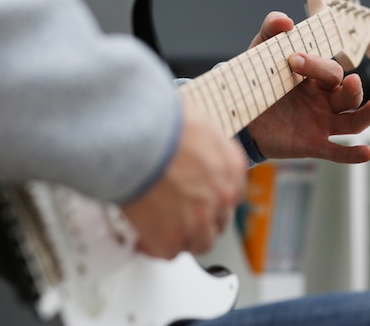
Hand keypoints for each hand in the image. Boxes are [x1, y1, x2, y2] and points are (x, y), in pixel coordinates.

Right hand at [121, 98, 246, 258]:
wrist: (137, 136)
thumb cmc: (158, 121)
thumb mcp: (192, 118)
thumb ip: (195, 135)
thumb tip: (182, 129)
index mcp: (231, 166)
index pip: (231, 192)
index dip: (211, 197)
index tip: (199, 197)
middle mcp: (222, 195)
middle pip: (218, 221)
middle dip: (199, 220)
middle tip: (179, 215)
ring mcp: (200, 219)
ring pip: (198, 242)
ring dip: (181, 237)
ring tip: (162, 229)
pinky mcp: (173, 237)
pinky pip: (167, 252)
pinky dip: (154, 246)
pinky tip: (143, 238)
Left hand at [247, 11, 369, 162]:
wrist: (238, 115)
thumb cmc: (256, 82)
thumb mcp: (260, 53)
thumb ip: (271, 31)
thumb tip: (286, 21)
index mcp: (315, 78)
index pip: (329, 70)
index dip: (316, 63)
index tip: (293, 58)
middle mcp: (324, 100)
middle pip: (348, 93)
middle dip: (348, 85)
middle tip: (345, 78)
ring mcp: (321, 123)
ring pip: (353, 121)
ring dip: (368, 113)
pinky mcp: (312, 144)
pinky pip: (337, 151)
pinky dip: (353, 153)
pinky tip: (368, 152)